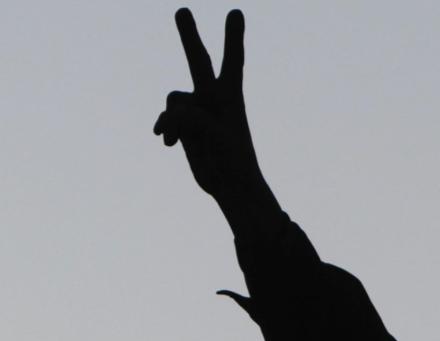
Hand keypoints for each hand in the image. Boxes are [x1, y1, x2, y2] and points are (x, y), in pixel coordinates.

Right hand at [153, 9, 263, 196]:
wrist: (230, 184)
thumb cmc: (234, 161)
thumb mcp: (217, 138)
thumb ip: (195, 118)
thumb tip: (173, 112)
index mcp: (231, 97)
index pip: (233, 61)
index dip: (233, 37)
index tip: (236, 12)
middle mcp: (213, 98)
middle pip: (199, 61)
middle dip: (190, 36)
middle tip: (181, 9)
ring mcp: (198, 110)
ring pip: (173, 100)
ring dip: (171, 121)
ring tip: (175, 141)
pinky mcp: (185, 124)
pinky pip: (166, 117)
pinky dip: (165, 127)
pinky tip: (167, 143)